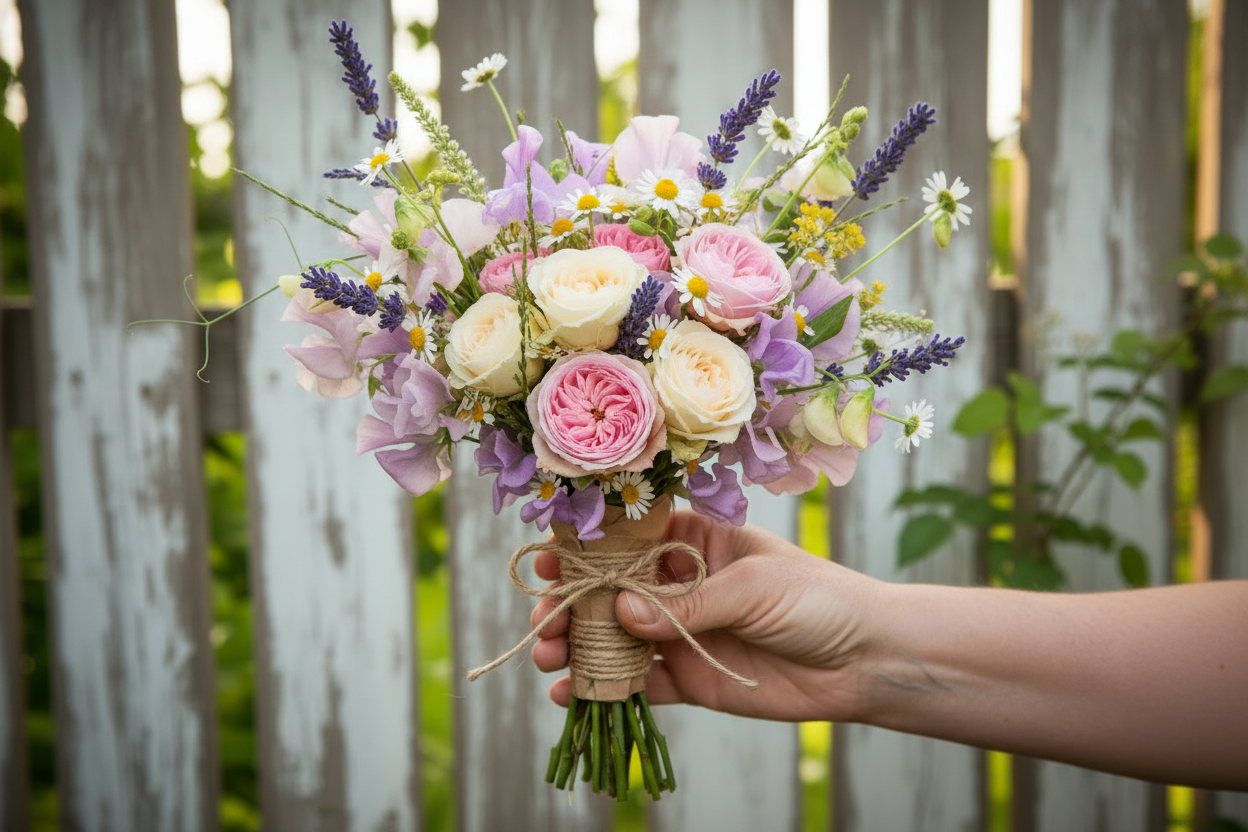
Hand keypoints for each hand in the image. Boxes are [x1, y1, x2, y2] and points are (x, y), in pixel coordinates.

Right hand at [530, 508, 882, 721]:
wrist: (862, 660)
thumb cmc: (815, 599)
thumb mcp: (751, 587)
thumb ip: (686, 603)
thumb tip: (620, 612)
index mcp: (696, 544)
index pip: (629, 541)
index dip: (587, 550)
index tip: (549, 560)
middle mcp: (680, 586)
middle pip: (611, 591)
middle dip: (573, 603)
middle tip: (545, 619)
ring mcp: (681, 633)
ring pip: (616, 638)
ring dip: (579, 646)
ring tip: (549, 655)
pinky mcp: (689, 678)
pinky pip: (638, 683)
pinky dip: (603, 688)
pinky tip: (572, 692)